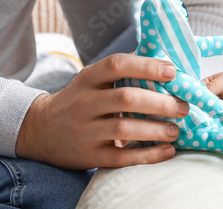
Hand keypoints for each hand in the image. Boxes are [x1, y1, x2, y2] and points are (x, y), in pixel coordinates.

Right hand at [15, 54, 189, 169]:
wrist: (40, 130)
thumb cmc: (80, 99)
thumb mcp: (92, 80)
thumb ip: (123, 72)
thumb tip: (167, 64)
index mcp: (88, 78)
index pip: (117, 65)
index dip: (146, 66)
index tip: (172, 72)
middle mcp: (84, 103)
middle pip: (126, 98)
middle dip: (160, 103)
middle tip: (183, 107)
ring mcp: (84, 131)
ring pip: (124, 129)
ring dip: (157, 130)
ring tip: (177, 130)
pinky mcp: (87, 156)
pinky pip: (121, 157)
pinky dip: (147, 155)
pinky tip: (167, 151)